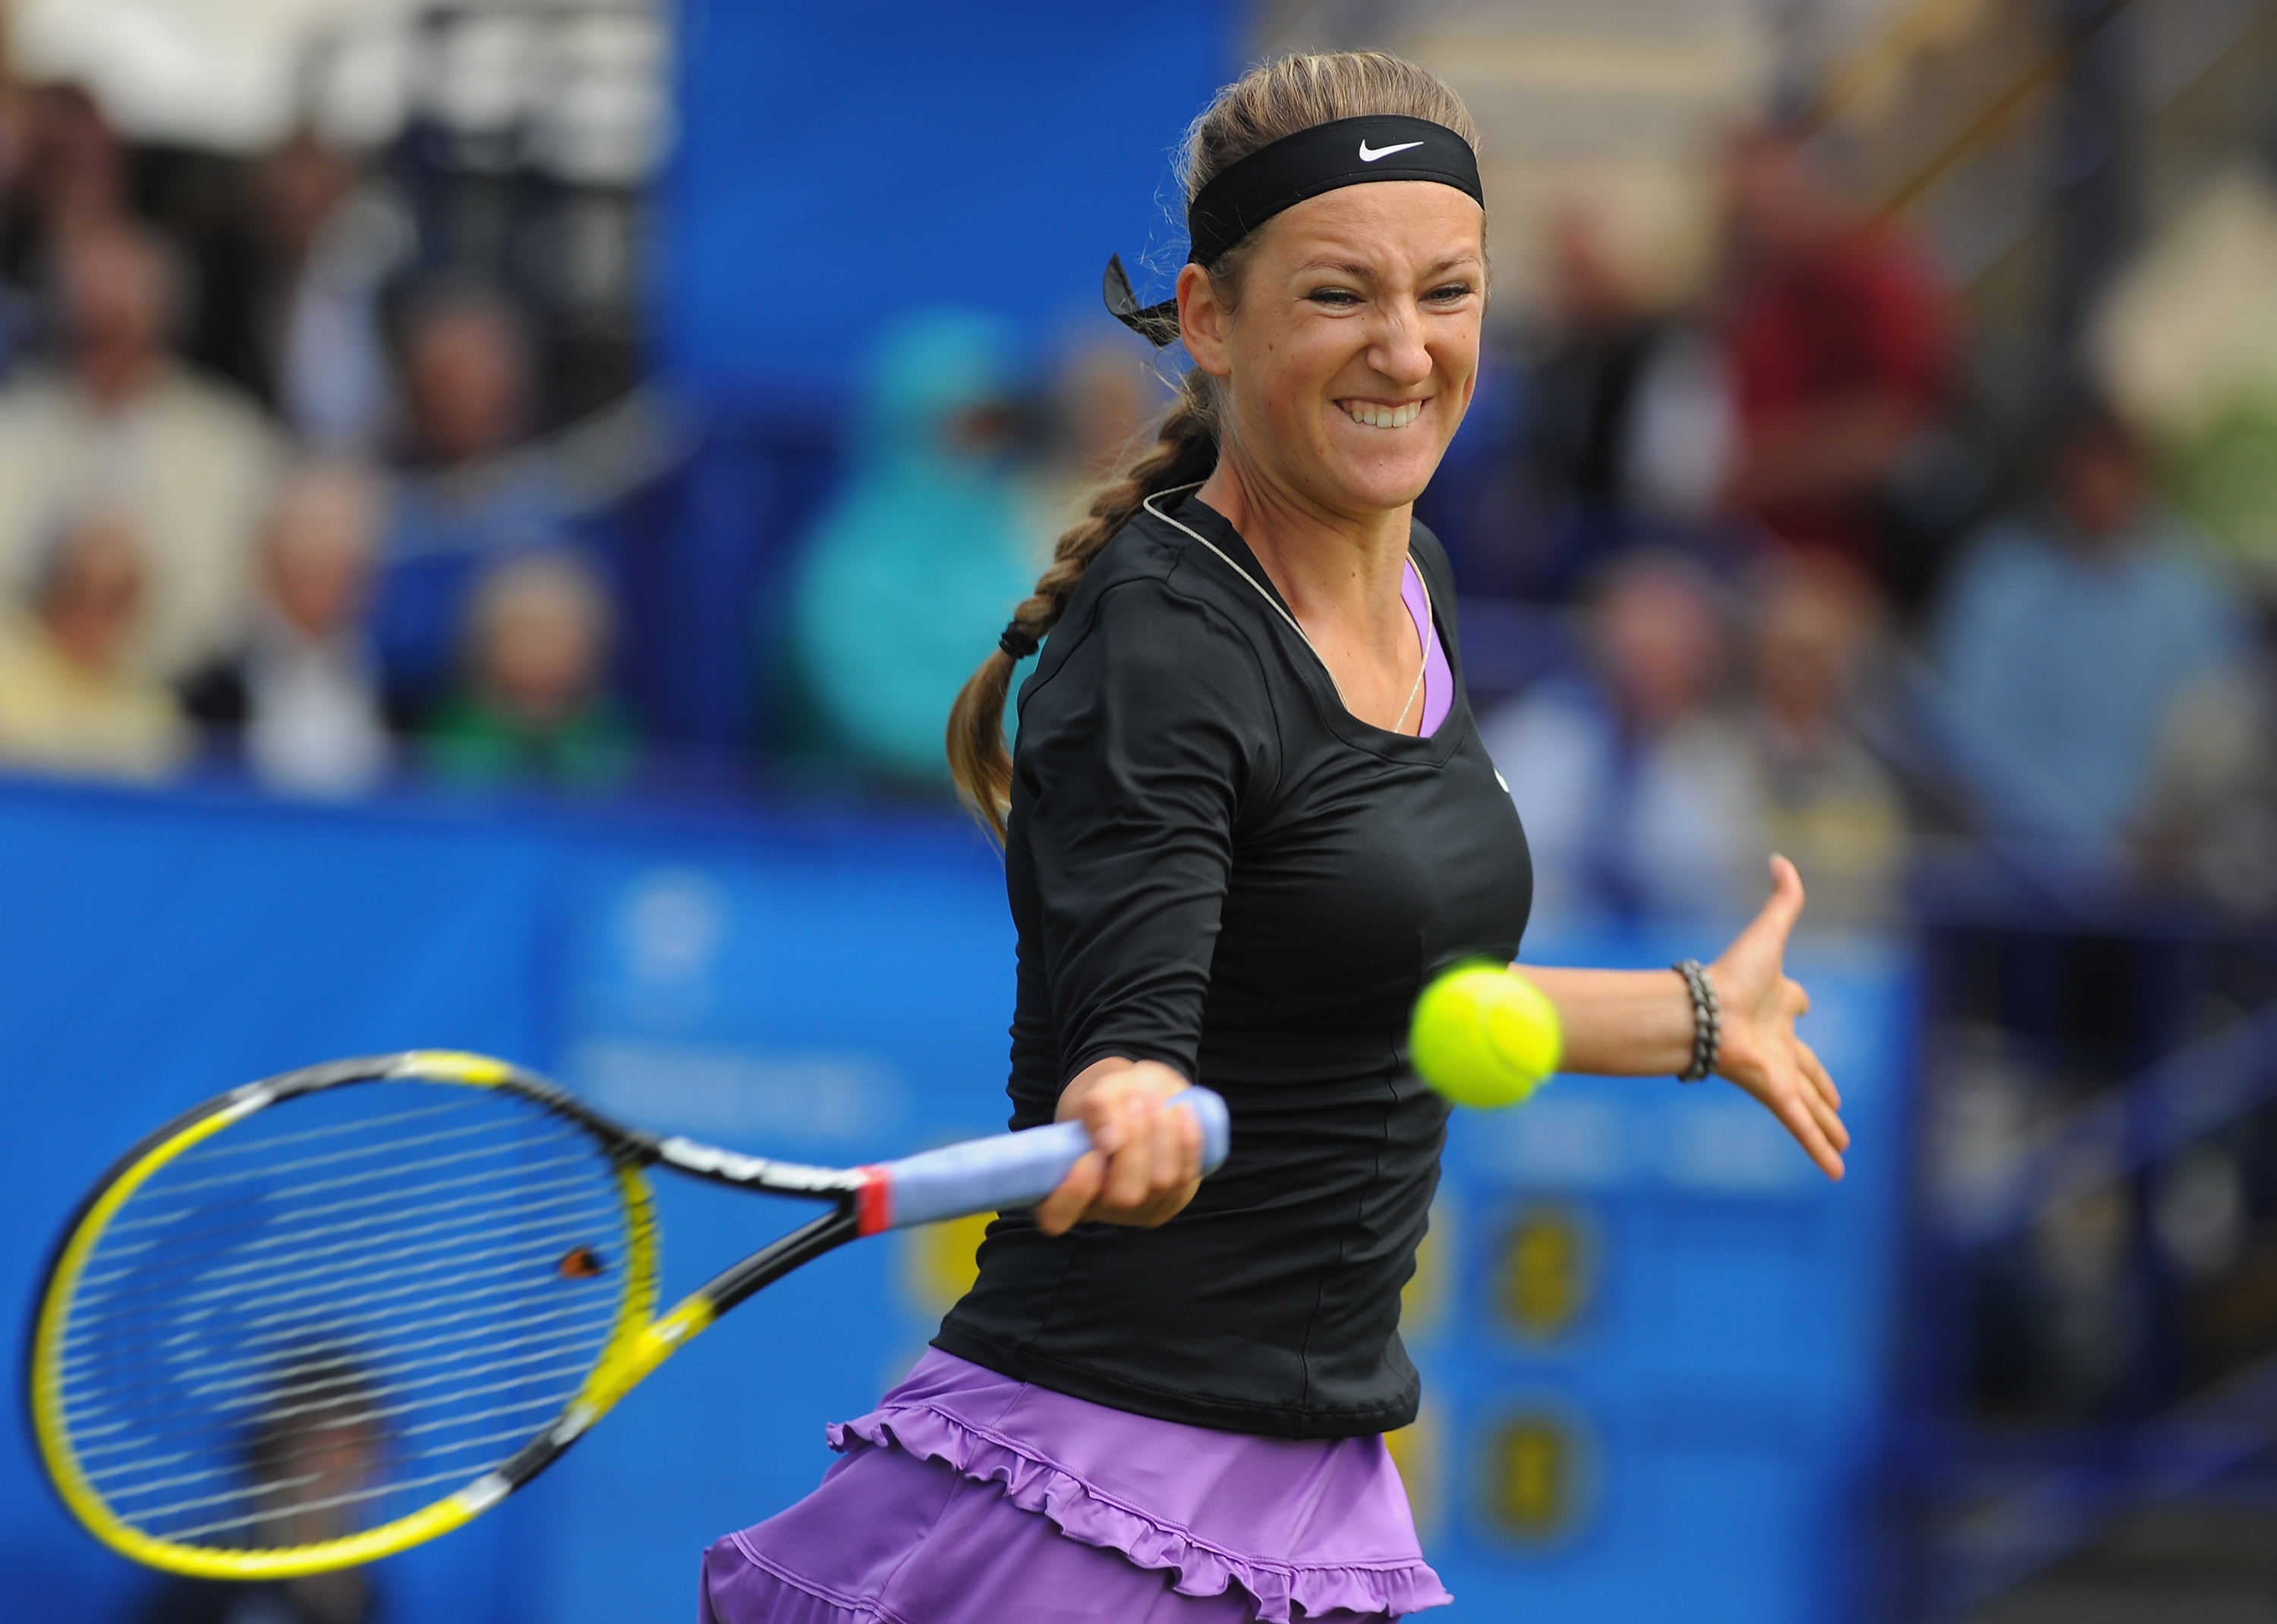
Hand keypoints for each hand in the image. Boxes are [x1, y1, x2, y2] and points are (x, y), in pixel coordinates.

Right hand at [1034, 1059, 1204, 1236]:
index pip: (1056, 1216)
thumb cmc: (1108, 1100)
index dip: (1073, 1193)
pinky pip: (1186, 1176)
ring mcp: (1139, 1209)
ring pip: (1160, 1184)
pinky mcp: (1172, 1199)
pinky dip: (1187, 1142)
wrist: (1139, 1097)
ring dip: (1162, 1135)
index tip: (1090, 1153)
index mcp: (1062, 1189)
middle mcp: (1100, 1208)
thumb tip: (1109, 1141)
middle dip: (1135, 1145)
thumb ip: (1098, 1107)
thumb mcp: (1097, 1089)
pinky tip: (1182, 1112)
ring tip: (1156, 1099)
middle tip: (1136, 1102)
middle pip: (1123, 1196)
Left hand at [1708, 856, 1848, 1179]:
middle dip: (1825, 1088)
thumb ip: (1781, 899)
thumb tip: (1781, 858)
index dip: (1800, 1001)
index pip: (1796, 1004)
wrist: (1702, 1011)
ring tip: (1845, 1146)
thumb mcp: (1768, 933)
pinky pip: (1801, 1126)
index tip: (1804, 1002)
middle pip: (1809, 1068)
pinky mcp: (1773, 1094)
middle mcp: (1777, 1041)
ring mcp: (1776, 1071)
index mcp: (1777, 1004)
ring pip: (1809, 1104)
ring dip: (1827, 1126)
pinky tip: (1837, 1174)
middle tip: (1837, 1105)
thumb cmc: (1731, 974)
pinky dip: (1818, 1150)